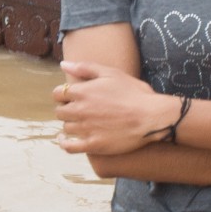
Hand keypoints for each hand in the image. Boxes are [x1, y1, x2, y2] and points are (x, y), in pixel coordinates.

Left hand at [55, 60, 180, 155]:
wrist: (152, 117)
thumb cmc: (135, 93)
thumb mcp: (112, 73)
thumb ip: (85, 68)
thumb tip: (63, 65)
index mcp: (82, 92)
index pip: (58, 93)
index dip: (63, 94)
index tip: (72, 96)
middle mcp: (80, 110)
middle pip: (60, 111)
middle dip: (67, 109)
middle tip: (80, 109)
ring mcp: (85, 129)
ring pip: (66, 127)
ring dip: (71, 124)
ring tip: (82, 122)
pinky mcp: (93, 144)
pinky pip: (69, 146)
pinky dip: (64, 143)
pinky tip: (65, 140)